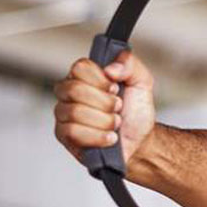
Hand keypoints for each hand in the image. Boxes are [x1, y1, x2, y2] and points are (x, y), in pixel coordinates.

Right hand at [53, 51, 156, 165]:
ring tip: (115, 124)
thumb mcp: (142, 82)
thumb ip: (130, 63)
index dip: (101, 80)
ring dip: (104, 120)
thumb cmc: (135, 113)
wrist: (140, 143)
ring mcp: (64, 114)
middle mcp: (70, 93)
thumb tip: (110, 68)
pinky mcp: (64, 135)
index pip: (80, 67)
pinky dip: (97, 136)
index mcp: (85, 76)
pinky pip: (73, 132)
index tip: (116, 88)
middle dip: (105, 102)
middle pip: (74, 89)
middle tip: (118, 108)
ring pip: (75, 111)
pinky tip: (108, 137)